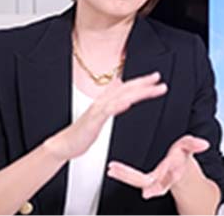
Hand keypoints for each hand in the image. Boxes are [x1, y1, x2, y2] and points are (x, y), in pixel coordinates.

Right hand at [44, 71, 166, 160]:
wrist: (65, 145)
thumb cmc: (83, 132)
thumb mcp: (101, 115)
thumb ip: (111, 102)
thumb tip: (119, 89)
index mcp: (106, 101)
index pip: (126, 88)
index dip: (141, 82)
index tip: (156, 77)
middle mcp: (102, 102)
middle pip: (125, 89)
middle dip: (143, 83)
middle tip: (158, 79)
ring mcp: (97, 110)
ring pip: (120, 97)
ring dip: (137, 92)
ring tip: (151, 89)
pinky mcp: (93, 121)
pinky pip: (107, 111)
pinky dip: (118, 105)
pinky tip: (128, 102)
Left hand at [106, 135, 209, 198]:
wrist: (182, 170)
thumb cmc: (182, 158)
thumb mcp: (189, 147)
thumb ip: (194, 145)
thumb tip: (203, 144)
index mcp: (173, 171)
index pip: (165, 179)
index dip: (156, 187)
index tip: (147, 193)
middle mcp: (162, 178)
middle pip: (146, 182)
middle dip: (132, 178)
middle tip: (116, 171)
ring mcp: (153, 179)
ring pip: (137, 181)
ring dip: (124, 176)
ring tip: (112, 170)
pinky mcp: (146, 179)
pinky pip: (133, 179)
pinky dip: (123, 175)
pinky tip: (112, 170)